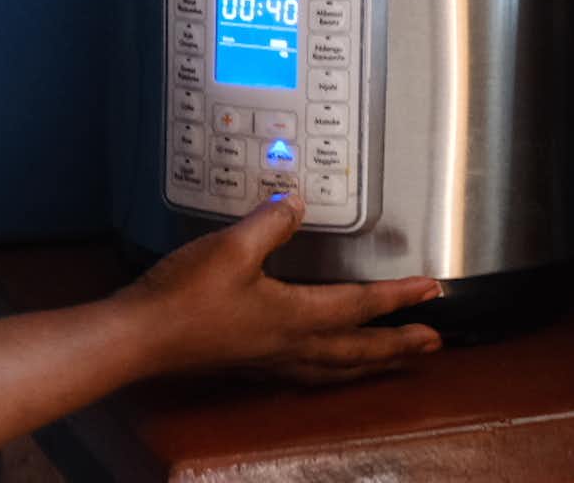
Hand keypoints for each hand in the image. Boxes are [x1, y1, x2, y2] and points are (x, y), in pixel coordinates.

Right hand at [114, 193, 444, 385]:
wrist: (140, 337)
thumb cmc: (184, 297)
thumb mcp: (231, 247)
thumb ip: (270, 222)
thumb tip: (297, 201)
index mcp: (294, 317)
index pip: (360, 307)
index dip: (400, 298)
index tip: (432, 292)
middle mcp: (289, 346)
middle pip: (358, 351)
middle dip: (398, 346)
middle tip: (433, 344)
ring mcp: (269, 360)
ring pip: (335, 369)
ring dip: (370, 364)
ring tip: (393, 361)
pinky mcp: (249, 364)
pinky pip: (308, 373)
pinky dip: (333, 371)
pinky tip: (326, 367)